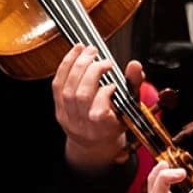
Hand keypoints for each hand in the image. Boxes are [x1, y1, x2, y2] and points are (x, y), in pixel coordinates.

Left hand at [54, 45, 143, 173]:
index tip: (114, 85)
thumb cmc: (115, 124)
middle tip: (101, 57)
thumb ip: (134, 84)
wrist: (94, 142)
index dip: (105, 93)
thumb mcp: (131, 108)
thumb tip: (135, 65)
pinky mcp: (58, 109)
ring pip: (67, 89)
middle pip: (81, 95)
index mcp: (104, 129)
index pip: (99, 111)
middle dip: (91, 71)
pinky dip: (65, 66)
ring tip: (87, 50)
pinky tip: (74, 53)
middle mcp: (83, 125)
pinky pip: (57, 86)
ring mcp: (68, 118)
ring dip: (77, 65)